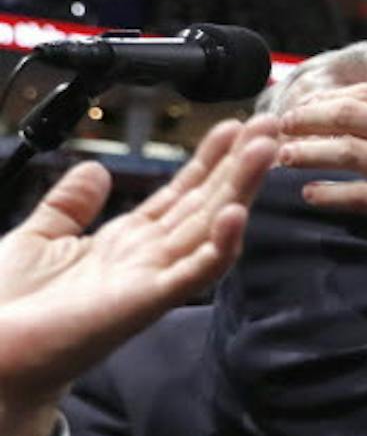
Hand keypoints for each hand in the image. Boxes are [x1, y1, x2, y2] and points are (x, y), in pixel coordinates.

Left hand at [0, 118, 275, 435]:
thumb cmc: (9, 308)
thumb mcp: (37, 237)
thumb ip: (70, 205)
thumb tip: (96, 169)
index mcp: (124, 244)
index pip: (178, 195)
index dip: (207, 161)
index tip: (234, 128)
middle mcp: (148, 259)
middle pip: (204, 204)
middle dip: (238, 165)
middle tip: (271, 127)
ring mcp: (153, 280)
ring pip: (209, 228)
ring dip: (241, 189)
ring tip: (265, 151)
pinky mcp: (147, 302)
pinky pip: (195, 272)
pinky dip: (221, 244)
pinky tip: (238, 214)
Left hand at [277, 53, 366, 299]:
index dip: (330, 97)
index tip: (306, 104)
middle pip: (349, 118)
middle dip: (306, 119)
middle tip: (280, 126)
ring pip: (349, 154)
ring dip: (307, 154)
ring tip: (280, 157)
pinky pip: (365, 197)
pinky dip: (332, 194)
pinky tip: (310, 194)